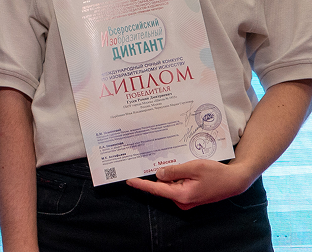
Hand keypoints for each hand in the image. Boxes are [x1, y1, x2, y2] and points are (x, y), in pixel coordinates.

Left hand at [126, 159, 252, 209]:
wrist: (234, 181)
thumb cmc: (216, 173)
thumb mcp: (194, 167)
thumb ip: (174, 171)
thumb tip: (158, 174)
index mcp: (182, 195)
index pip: (156, 189)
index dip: (141, 184)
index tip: (128, 180)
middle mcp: (182, 201)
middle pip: (161, 187)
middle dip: (153, 176)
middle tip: (142, 164)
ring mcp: (187, 200)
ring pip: (169, 186)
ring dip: (165, 176)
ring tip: (161, 162)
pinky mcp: (190, 196)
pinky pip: (176, 186)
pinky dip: (173, 178)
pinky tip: (174, 168)